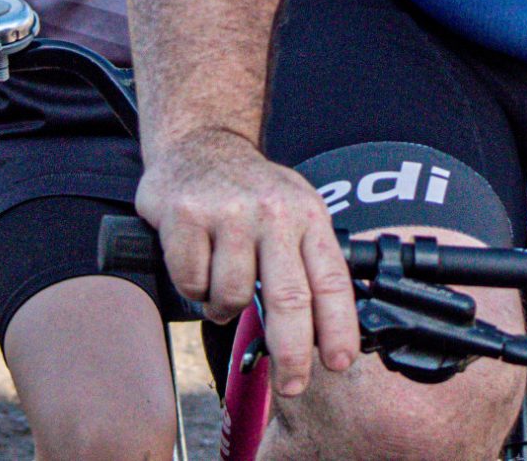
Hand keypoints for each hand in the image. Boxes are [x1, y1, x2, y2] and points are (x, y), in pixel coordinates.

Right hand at [134, 129, 359, 394]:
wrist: (198, 143)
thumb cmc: (250, 190)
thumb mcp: (294, 210)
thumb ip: (308, 260)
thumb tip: (327, 328)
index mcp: (307, 214)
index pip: (332, 278)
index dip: (339, 326)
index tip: (340, 362)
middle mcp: (273, 212)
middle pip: (289, 298)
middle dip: (293, 352)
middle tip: (293, 383)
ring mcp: (229, 214)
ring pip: (231, 296)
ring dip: (224, 309)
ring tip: (221, 287)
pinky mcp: (186, 216)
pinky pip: (192, 282)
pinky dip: (193, 288)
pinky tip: (197, 263)